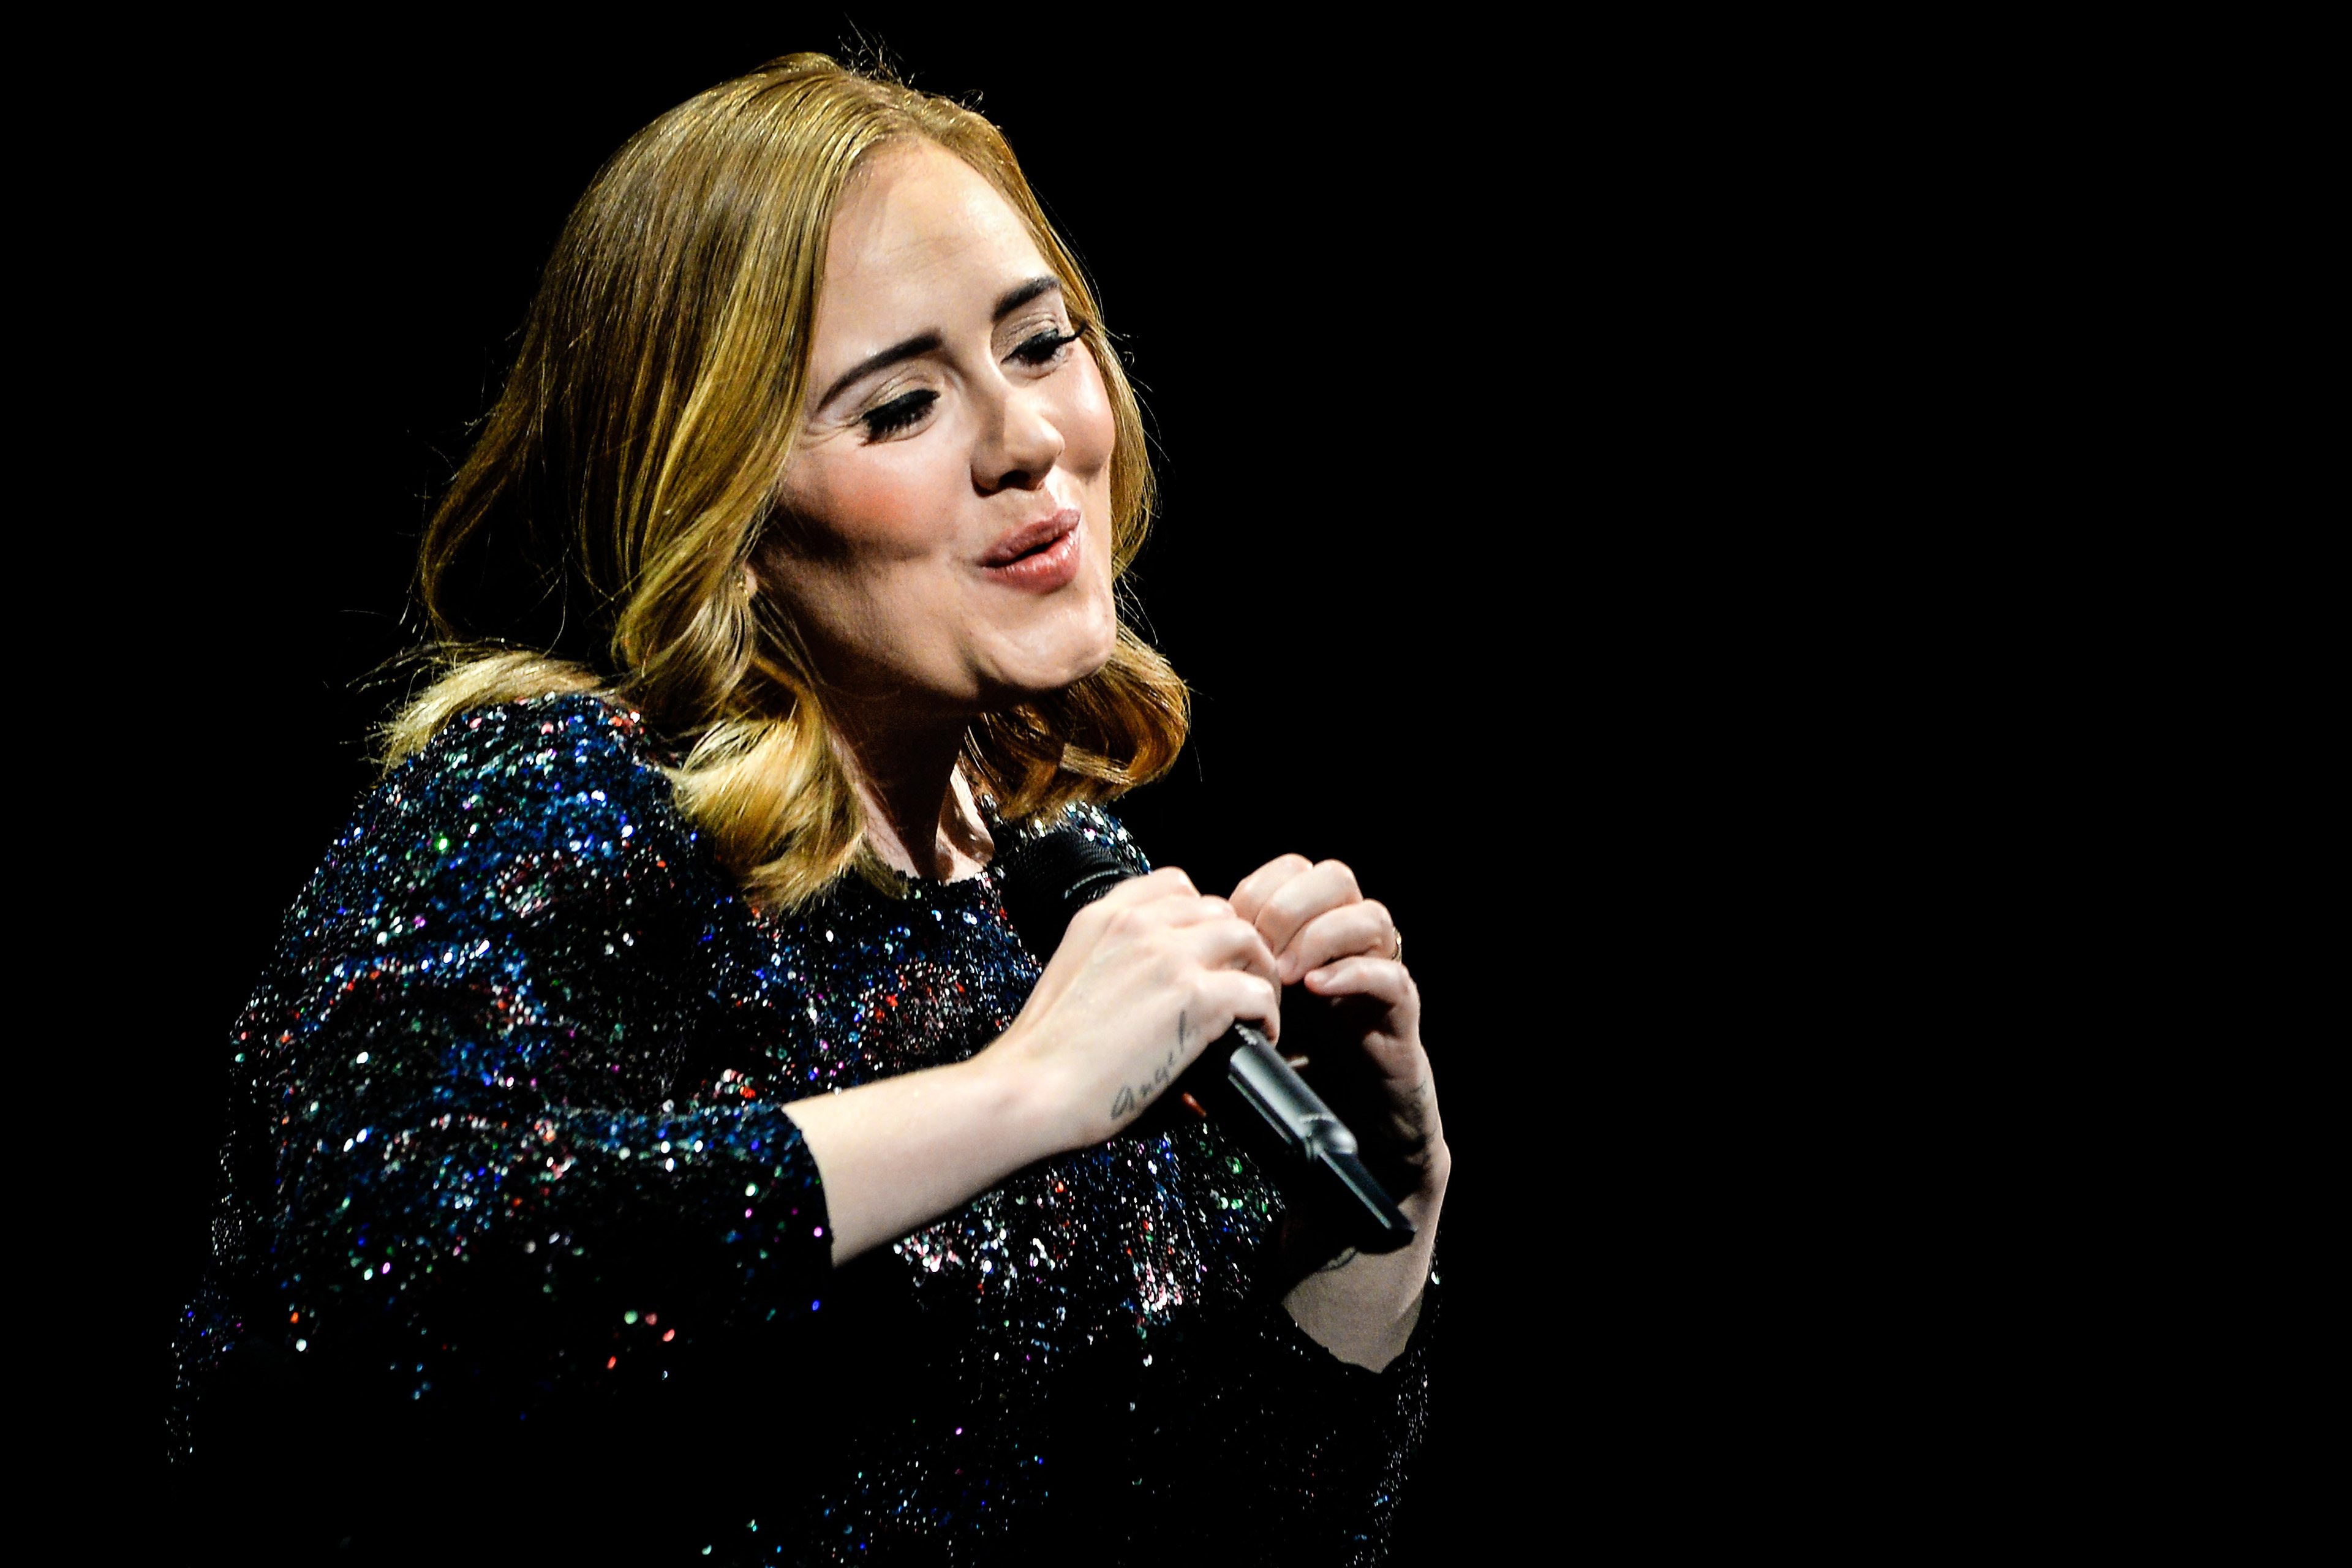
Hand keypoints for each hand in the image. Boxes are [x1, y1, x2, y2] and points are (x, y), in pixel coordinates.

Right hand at [991, 867, 1280, 1149]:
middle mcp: (1137, 925)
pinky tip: (1258, 1033)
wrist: (1028, 1088)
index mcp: (1102, 916)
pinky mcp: (1194, 997)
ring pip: (1245, 936)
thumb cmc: (1041, 1054)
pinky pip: (1256, 990)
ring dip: (1257, 969)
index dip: (1201, 917)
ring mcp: (1168, 956)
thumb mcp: (1073, 981)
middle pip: (1217, 908)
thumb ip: (1115, 972)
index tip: (1206, 949)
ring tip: (1256, 1004)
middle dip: (1234, 944)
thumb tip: (1153, 1005)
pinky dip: (1266, 1012)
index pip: (1174, 885)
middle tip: (1240, 981)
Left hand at [1230, 856, 1445, 1199]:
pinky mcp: (1400, 1010)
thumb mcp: (1250, 1008)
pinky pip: (1390, 975)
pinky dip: (1352, 975)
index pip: (1294, 871)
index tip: (1228, 925)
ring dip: (1321, 937)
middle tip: (1258, 947)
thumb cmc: (1294, 1056)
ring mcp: (1380, 969)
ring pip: (1371, 915)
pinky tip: (1316, 988)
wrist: (1349, 1115)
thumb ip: (1228, 977)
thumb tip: (1175, 959)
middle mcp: (1350, 939)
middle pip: (1334, 877)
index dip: (1260, 889)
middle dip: (1289, 905)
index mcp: (1313, 927)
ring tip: (1285, 973)